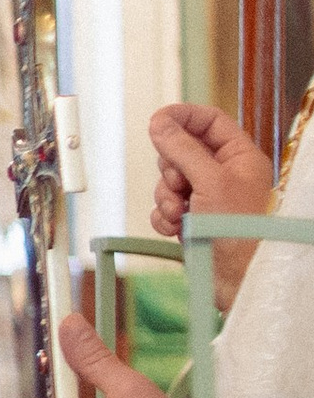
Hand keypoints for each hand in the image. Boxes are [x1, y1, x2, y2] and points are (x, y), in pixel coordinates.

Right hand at [150, 101, 272, 308]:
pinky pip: (164, 206)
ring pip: (169, 180)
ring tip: (179, 213)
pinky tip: (175, 228)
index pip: (209, 121)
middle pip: (182, 151)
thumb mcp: (210, 182)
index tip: (157, 120)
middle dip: (170, 168)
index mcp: (240, 157)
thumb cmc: (239, 233)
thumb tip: (159, 123)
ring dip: (165, 196)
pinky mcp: (192, 219)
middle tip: (179, 182)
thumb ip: (183, 149)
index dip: (182, 117)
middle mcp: (225, 174)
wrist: (238, 280)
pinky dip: (163, 216)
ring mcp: (207, 197)